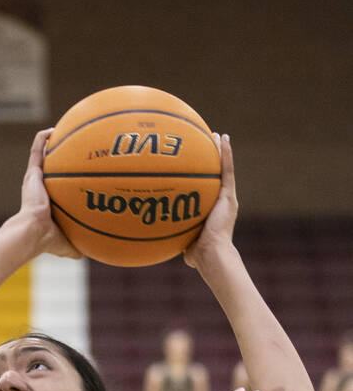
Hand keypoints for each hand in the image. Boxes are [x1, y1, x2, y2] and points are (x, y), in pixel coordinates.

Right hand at [17, 129, 83, 259]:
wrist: (32, 232)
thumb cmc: (47, 240)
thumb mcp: (66, 244)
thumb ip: (76, 247)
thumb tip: (87, 255)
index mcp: (47, 202)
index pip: (55, 187)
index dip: (64, 179)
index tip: (76, 172)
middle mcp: (40, 189)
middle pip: (49, 169)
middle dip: (58, 157)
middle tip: (72, 148)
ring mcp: (34, 180)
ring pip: (41, 156)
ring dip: (48, 144)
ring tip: (61, 132)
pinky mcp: (31, 173)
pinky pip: (36, 151)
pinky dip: (42, 140)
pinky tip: (51, 130)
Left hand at [183, 133, 238, 271]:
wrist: (212, 254)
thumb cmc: (198, 255)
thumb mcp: (185, 243)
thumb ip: (177, 237)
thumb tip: (162, 242)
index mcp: (213, 211)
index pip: (207, 190)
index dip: (204, 178)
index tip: (195, 166)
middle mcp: (222, 202)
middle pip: (217, 176)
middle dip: (212, 160)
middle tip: (207, 144)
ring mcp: (227, 198)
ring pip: (223, 169)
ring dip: (220, 151)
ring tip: (215, 135)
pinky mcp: (228, 195)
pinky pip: (227, 170)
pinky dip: (226, 154)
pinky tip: (222, 138)